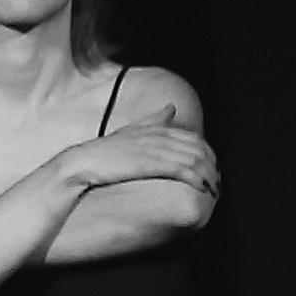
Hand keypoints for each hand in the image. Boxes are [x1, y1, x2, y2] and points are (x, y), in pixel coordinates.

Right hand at [65, 117, 218, 199]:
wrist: (80, 164)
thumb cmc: (103, 152)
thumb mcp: (130, 131)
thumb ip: (153, 120)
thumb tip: (171, 107)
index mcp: (156, 128)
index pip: (194, 138)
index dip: (207, 154)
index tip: (210, 169)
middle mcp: (160, 136)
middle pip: (198, 149)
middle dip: (211, 166)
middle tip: (215, 182)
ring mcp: (156, 149)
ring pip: (195, 159)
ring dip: (208, 175)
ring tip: (212, 189)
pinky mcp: (151, 163)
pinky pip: (183, 169)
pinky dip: (196, 179)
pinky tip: (201, 189)